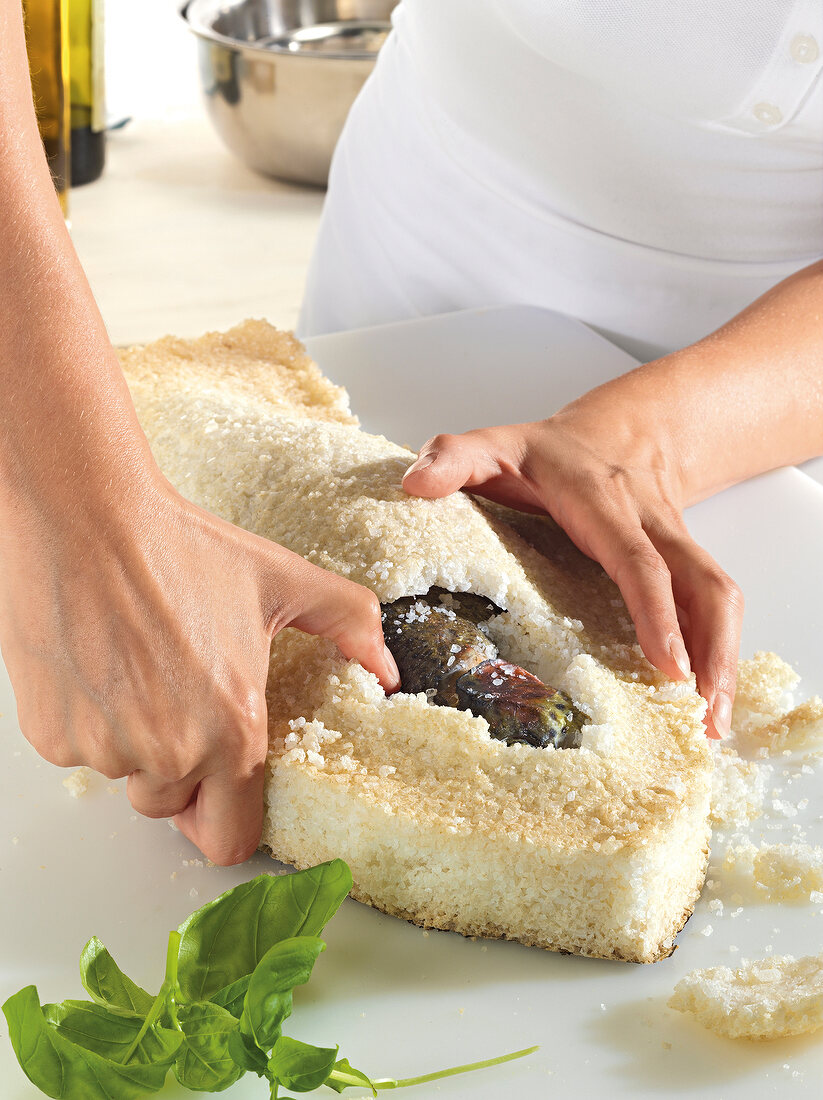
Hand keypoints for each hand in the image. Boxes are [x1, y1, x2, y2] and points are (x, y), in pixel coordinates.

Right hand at [0, 473, 398, 864]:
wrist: (88, 517)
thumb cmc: (180, 547)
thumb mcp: (283, 579)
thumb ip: (349, 624)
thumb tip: (385, 668)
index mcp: (232, 728)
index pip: (230, 839)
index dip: (227, 817)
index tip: (222, 788)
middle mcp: (168, 752)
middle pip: (171, 806)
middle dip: (178, 771)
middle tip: (178, 701)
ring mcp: (103, 747)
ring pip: (123, 776)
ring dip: (132, 742)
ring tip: (138, 670)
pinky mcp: (51, 733)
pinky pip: (77, 749)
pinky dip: (88, 721)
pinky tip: (101, 663)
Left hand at [402, 414, 741, 739]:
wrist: (620, 433)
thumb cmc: (548, 453)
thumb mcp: (493, 445)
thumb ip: (453, 457)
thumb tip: (415, 485)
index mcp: (604, 502)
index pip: (638, 559)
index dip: (655, 610)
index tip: (668, 664)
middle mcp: (652, 524)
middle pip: (703, 586)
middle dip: (711, 653)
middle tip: (701, 718)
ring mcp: (677, 545)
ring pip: (719, 599)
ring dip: (723, 662)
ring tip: (711, 727)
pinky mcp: (687, 564)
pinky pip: (713, 607)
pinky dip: (719, 655)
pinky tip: (706, 702)